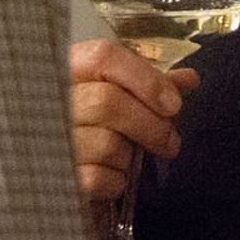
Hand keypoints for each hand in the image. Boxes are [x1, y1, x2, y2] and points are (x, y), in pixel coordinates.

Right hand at [68, 38, 199, 203]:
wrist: (56, 176)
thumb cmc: (94, 127)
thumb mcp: (120, 96)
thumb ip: (150, 86)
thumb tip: (188, 79)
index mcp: (70, 68)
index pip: (103, 57)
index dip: (144, 78)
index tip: (173, 104)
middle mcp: (53, 98)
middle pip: (107, 102)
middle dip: (150, 125)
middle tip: (169, 141)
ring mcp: (50, 138)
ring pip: (106, 144)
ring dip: (129, 156)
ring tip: (127, 158)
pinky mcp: (58, 177)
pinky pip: (99, 178)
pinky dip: (116, 182)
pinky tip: (111, 177)